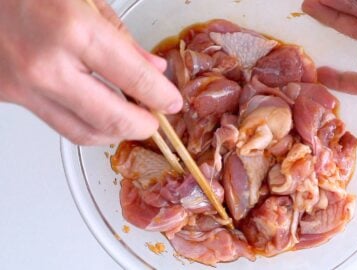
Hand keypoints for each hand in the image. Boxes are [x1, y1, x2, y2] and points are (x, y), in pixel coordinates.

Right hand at [0, 0, 182, 144]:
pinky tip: (97, 112)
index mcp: (72, 30)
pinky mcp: (9, 97)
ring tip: (130, 120)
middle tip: (156, 123)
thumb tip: (153, 69)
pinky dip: (86, 125)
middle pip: (112, 120)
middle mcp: (46, 65)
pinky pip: (59, 124)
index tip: (172, 103)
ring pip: (84, 133)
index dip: (161, 96)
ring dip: (115, 133)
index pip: (135, 79)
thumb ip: (121, 38)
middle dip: (144, 127)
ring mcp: (24, 87)